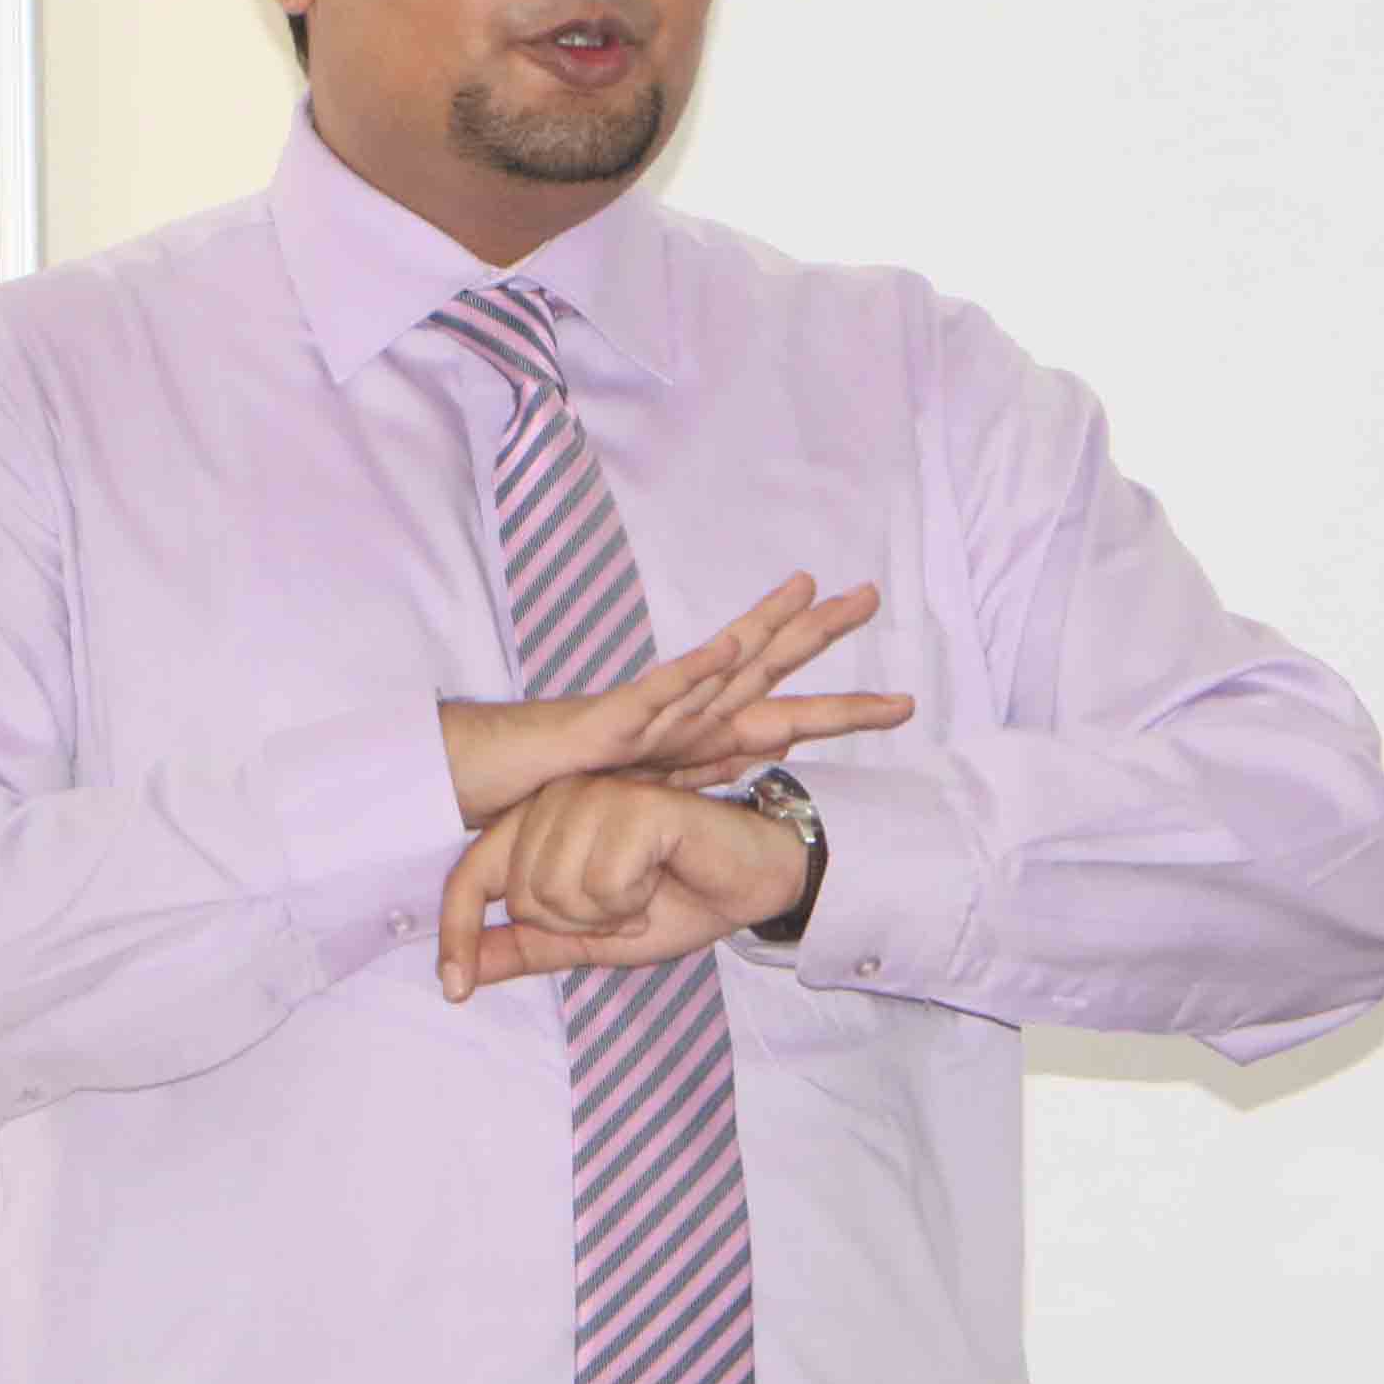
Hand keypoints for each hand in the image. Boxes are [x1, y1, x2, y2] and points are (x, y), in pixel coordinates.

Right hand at [435, 573, 908, 826]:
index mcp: (697, 740)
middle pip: (760, 670)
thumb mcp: (652, 794)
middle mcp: (679, 717)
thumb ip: (709, 771)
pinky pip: (653, 695)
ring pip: (714, 665)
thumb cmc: (555, 789)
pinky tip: (726, 647)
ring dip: (762, 627)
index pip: (780, 719)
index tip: (901, 703)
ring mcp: (644, 714)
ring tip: (811, 590)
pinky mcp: (605, 725)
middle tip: (872, 595)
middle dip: (816, 634)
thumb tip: (776, 751)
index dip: (839, 712)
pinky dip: (690, 672)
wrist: (482, 785)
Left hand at [437, 775, 806, 999]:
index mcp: (538, 820)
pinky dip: (636, 902)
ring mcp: (596, 794)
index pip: (472, 877)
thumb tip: (458, 977)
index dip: (459, 935)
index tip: (454, 989)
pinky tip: (663, 876)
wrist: (752, 882)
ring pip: (559, 892)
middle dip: (578, 926)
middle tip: (624, 910)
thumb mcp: (588, 938)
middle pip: (523, 897)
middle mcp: (559, 797)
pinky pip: (605, 884)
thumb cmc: (675, 898)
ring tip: (645, 891)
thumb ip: (525, 947)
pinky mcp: (635, 805)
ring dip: (610, 916)